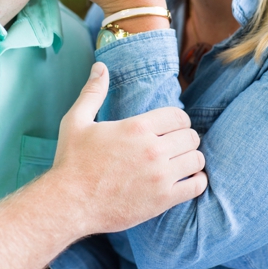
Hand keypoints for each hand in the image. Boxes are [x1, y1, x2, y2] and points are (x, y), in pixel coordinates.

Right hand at [52, 62, 206, 234]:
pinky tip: (184, 179)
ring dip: (190, 158)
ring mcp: (160, 176)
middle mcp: (153, 150)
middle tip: (172, 145)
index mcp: (136, 127)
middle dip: (183, 138)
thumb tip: (100, 66)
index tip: (169, 127)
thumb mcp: (76, 120)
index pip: (179, 116)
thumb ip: (93, 92)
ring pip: (197, 160)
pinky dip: (196, 181)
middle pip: (191, 136)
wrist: (70, 201)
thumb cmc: (72, 160)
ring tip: (178, 161)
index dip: (177, 120)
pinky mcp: (163, 199)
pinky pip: (197, 186)